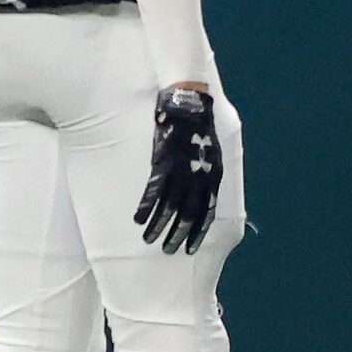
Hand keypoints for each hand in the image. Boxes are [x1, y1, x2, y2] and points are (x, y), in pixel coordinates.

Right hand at [135, 86, 221, 253]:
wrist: (187, 101)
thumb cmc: (197, 126)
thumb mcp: (210, 152)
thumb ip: (205, 173)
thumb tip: (198, 194)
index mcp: (213, 176)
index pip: (207, 213)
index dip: (198, 232)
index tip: (189, 250)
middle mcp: (199, 176)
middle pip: (188, 214)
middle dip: (177, 235)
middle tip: (167, 250)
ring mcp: (181, 169)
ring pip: (169, 206)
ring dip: (158, 225)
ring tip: (148, 239)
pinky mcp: (163, 161)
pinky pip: (153, 190)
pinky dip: (145, 207)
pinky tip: (137, 219)